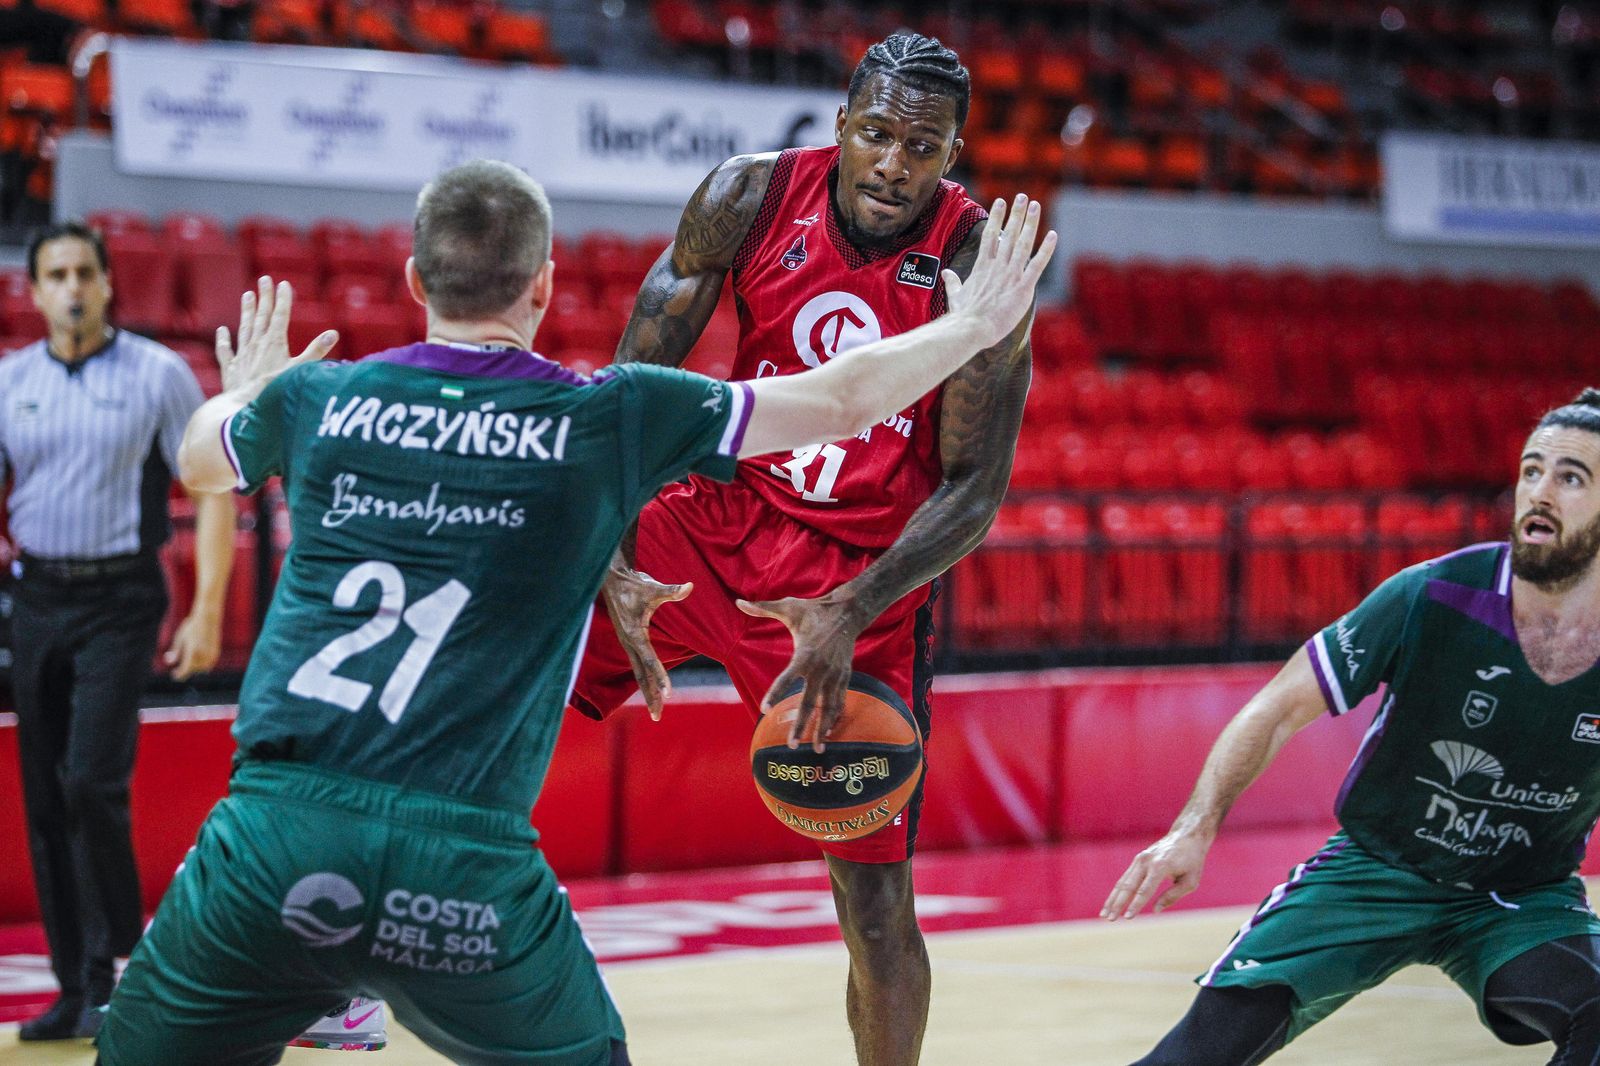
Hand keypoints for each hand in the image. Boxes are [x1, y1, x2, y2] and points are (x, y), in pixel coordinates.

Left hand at [164, 609, 220, 680]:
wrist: (208, 618)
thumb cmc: (191, 627)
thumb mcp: (179, 638)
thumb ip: (175, 651)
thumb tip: (168, 662)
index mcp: (193, 652)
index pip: (185, 670)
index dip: (179, 674)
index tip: (174, 675)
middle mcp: (203, 655)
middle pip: (193, 669)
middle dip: (186, 669)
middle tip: (179, 668)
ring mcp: (211, 654)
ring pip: (202, 669)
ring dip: (195, 668)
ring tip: (189, 662)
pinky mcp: (216, 653)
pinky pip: (209, 665)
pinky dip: (202, 664)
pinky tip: (198, 659)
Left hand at [217, 276, 338, 393]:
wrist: (244, 407)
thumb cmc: (275, 390)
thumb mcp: (300, 370)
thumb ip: (316, 351)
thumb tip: (333, 333)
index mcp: (274, 343)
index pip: (280, 316)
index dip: (283, 299)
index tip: (283, 284)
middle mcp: (257, 345)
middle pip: (261, 316)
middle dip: (264, 298)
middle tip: (264, 280)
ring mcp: (242, 356)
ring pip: (244, 328)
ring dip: (246, 311)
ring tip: (246, 295)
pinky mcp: (231, 369)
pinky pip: (225, 350)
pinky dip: (223, 339)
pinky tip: (222, 330)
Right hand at [601, 567, 691, 720]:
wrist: (612, 580)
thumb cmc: (633, 584)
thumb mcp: (652, 587)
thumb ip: (671, 591)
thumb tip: (690, 586)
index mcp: (634, 634)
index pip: (649, 661)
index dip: (659, 677)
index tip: (668, 693)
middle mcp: (628, 643)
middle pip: (641, 675)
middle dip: (650, 695)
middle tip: (658, 716)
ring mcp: (627, 644)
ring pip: (638, 673)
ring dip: (647, 691)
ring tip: (657, 710)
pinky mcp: (628, 642)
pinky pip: (637, 666)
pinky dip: (645, 679)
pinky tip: (651, 689)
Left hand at [736, 593, 860, 751]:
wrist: (849, 611)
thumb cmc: (814, 610)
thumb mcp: (789, 607)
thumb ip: (762, 608)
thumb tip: (738, 601)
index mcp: (805, 654)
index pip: (786, 678)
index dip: (775, 693)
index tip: (764, 709)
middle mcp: (821, 669)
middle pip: (809, 703)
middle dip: (802, 726)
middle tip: (792, 746)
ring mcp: (835, 674)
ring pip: (828, 708)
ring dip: (822, 729)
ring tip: (816, 749)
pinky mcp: (845, 676)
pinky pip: (839, 701)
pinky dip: (834, 717)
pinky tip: (828, 732)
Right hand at [942, 194, 1056, 350]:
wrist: (971, 329)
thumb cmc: (963, 315)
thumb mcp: (955, 295)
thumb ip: (953, 281)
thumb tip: (946, 272)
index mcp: (983, 267)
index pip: (990, 236)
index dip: (996, 218)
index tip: (1000, 203)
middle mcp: (998, 266)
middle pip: (1008, 234)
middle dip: (1015, 214)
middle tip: (1021, 196)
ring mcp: (1011, 275)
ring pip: (1023, 244)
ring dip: (1030, 223)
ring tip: (1034, 205)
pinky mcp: (1023, 288)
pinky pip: (1037, 264)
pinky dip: (1046, 250)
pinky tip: (1053, 235)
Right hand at [1101, 829, 1213, 920]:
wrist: (1186, 835)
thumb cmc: (1192, 860)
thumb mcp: (1190, 881)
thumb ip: (1172, 896)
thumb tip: (1155, 910)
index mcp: (1160, 866)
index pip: (1144, 890)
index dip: (1135, 905)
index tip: (1127, 918)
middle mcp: (1146, 861)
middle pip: (1128, 886)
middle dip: (1117, 904)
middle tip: (1109, 919)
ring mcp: (1140, 859)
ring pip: (1122, 882)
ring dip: (1112, 899)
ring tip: (1104, 914)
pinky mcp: (1138, 860)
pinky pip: (1125, 878)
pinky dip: (1117, 892)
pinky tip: (1111, 903)